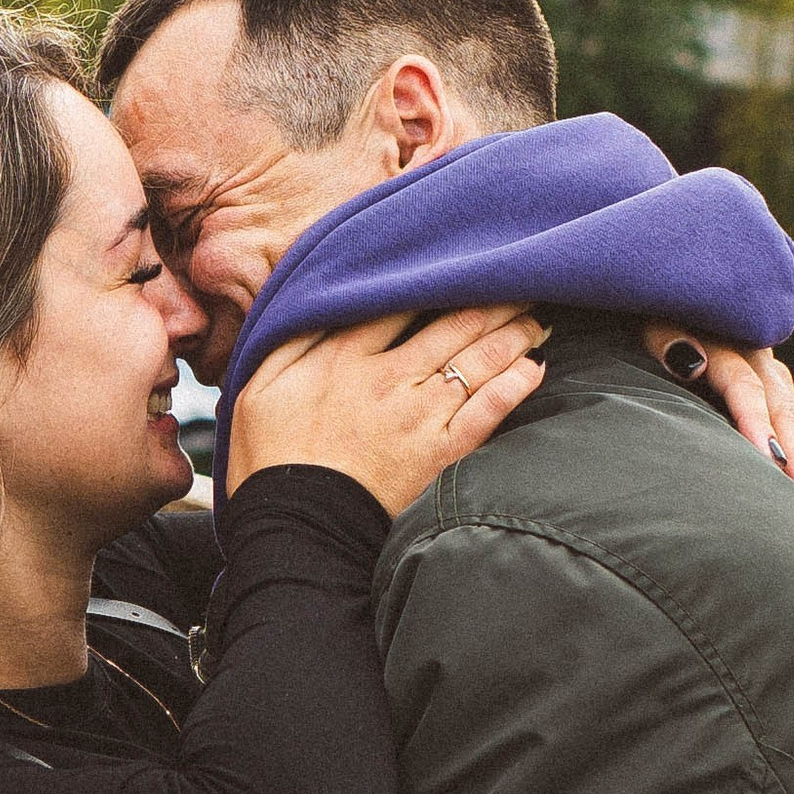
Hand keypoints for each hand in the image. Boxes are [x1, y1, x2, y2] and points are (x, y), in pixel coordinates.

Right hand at [227, 303, 545, 512]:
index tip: (458, 266)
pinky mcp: (439, 454)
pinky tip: (533, 370)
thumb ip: (294, 336)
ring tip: (534, 320)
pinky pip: (488, 412)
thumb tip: (320, 297)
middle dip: (490, 301)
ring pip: (477, 361)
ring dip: (512, 335)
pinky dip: (514, 387)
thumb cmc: (269, 457)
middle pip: (451, 324)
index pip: (399, 300)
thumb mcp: (260, 383)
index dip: (435, 279)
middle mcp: (388, 377)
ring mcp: (418, 416)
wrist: (294, 527)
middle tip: (518, 286)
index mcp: (343, 356)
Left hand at [645, 333, 793, 536]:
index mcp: (734, 345)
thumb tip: (691, 362)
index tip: (771, 460)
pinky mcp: (783, 407)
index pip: (746, 388)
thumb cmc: (659, 320)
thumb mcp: (657, 321)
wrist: (689, 309)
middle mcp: (765, 368)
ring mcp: (779, 388)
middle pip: (787, 419)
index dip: (757, 422)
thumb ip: (669, 339)